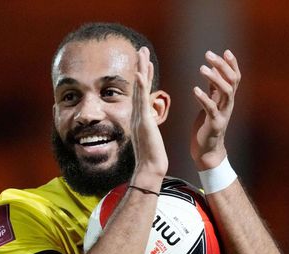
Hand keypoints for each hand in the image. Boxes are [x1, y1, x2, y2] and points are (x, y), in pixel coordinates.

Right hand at [131, 47, 167, 185]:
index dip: (144, 75)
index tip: (145, 61)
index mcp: (140, 116)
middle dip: (141, 66)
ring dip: (140, 69)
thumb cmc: (152, 156)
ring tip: (142, 54)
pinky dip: (141, 86)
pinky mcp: (144, 122)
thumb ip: (148, 126)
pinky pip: (142, 101)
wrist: (149, 168)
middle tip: (141, 49)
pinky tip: (141, 73)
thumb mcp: (150, 136)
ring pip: (140, 89)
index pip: (143, 91)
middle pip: (139, 85)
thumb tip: (148, 121)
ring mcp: (139, 117)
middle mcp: (137, 114)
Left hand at [190, 49, 240, 169]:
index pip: (235, 77)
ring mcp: (223, 114)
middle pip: (232, 81)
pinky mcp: (215, 124)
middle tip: (208, 54)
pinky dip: (204, 98)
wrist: (207, 150)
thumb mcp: (211, 104)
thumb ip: (214, 89)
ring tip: (202, 68)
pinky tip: (195, 89)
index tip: (225, 51)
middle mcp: (228, 104)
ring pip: (226, 92)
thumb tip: (213, 71)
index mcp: (227, 99)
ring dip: (215, 78)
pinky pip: (211, 108)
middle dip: (222, 66)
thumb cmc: (207, 126)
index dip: (232, 64)